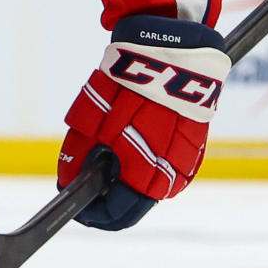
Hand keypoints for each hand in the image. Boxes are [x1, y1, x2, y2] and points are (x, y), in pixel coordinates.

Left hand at [58, 15, 228, 230]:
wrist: (168, 51)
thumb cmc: (125, 87)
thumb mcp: (89, 123)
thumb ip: (78, 160)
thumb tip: (68, 186)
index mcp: (144, 177)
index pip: (116, 216)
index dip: (93, 214)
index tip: (78, 206)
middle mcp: (171, 177)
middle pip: (136, 204)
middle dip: (110, 197)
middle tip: (90, 181)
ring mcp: (189, 160)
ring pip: (154, 185)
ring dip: (131, 179)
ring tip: (111, 158)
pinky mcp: (198, 143)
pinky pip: (171, 165)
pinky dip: (151, 161)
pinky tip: (136, 143)